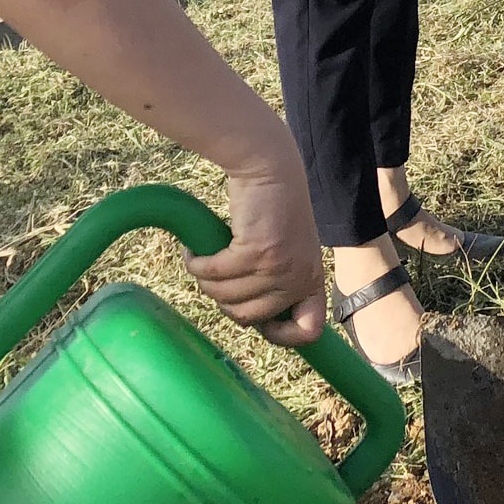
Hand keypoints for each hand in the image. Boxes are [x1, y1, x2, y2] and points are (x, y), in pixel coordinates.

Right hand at [187, 161, 326, 345]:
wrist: (270, 167)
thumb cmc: (272, 209)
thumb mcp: (287, 250)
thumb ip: (277, 282)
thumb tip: (248, 320)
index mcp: (311, 278)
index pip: (309, 330)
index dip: (280, 335)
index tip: (256, 321)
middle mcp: (299, 276)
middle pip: (248, 318)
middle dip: (223, 301)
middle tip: (217, 277)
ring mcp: (278, 265)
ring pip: (225, 297)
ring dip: (205, 280)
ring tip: (203, 260)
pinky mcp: (255, 251)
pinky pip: (213, 273)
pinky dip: (196, 264)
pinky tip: (192, 251)